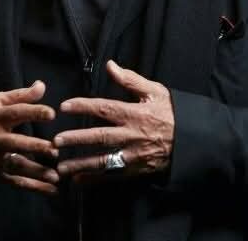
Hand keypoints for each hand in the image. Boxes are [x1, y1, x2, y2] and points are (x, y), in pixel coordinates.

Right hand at [0, 80, 58, 193]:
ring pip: (15, 166)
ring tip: (55, 176)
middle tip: (54, 149)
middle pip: (14, 143)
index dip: (33, 112)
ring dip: (36, 172)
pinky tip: (51, 190)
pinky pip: (16, 182)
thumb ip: (21, 95)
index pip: (16, 112)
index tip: (52, 114)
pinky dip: (34, 187)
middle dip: (34, 147)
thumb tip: (42, 86)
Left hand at [53, 61, 174, 182]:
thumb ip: (130, 79)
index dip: (83, 106)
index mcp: (134, 113)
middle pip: (100, 137)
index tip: (65, 106)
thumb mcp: (154, 91)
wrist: (191, 140)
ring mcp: (133, 155)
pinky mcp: (136, 169)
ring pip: (103, 160)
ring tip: (60, 167)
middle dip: (77, 139)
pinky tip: (78, 181)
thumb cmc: (172, 112)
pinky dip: (95, 180)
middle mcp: (131, 135)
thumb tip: (110, 65)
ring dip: (81, 164)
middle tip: (56, 141)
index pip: (104, 108)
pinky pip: (113, 176)